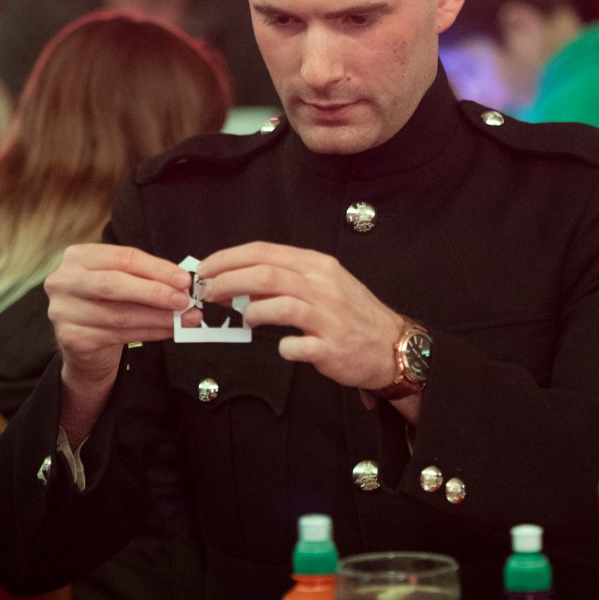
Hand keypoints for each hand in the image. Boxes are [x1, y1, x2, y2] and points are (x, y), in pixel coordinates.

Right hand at [45, 243, 198, 443]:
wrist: (84, 342)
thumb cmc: (107, 303)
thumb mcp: (122, 281)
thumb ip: (145, 277)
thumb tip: (181, 284)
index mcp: (78, 257)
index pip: (123, 258)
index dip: (156, 268)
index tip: (183, 279)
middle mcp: (64, 281)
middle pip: (116, 284)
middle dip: (155, 292)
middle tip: (184, 300)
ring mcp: (64, 310)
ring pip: (120, 314)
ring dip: (159, 317)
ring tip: (185, 319)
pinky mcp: (72, 338)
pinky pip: (120, 335)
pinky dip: (150, 332)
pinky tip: (169, 330)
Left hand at [197, 241, 402, 390]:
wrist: (391, 344)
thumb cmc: (351, 313)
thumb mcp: (321, 284)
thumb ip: (283, 279)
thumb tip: (239, 280)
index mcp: (316, 265)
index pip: (264, 252)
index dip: (228, 258)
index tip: (207, 269)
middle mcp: (322, 286)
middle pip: (265, 275)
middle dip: (228, 281)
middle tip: (208, 292)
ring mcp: (328, 316)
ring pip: (278, 304)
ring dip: (251, 312)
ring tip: (244, 320)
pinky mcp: (331, 347)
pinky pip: (298, 345)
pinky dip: (284, 346)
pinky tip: (281, 348)